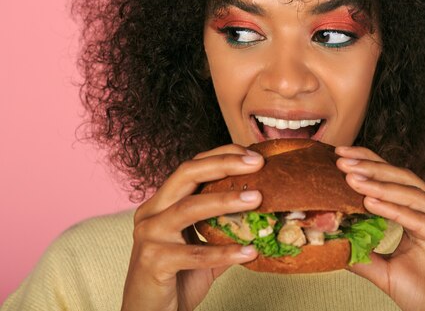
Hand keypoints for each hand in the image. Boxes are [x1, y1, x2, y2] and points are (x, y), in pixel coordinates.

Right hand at [121, 144, 264, 310]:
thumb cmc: (177, 279)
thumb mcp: (204, 247)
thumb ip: (225, 229)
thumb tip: (266, 214)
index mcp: (161, 204)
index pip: (191, 167)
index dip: (222, 156)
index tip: (253, 155)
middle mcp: (151, 213)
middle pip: (186, 174)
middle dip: (224, 164)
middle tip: (257, 163)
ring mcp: (149, 236)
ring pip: (189, 208)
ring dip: (226, 201)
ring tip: (258, 198)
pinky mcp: (153, 262)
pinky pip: (194, 254)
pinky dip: (225, 252)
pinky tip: (250, 251)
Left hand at [336, 146, 424, 310]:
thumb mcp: (386, 270)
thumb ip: (363, 254)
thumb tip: (333, 242)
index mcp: (424, 211)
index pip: (395, 179)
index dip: (370, 163)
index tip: (340, 156)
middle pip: (403, 179)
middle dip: (371, 167)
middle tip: (342, 160)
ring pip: (412, 194)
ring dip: (379, 185)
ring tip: (351, 178)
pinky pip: (422, 221)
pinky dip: (396, 210)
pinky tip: (370, 203)